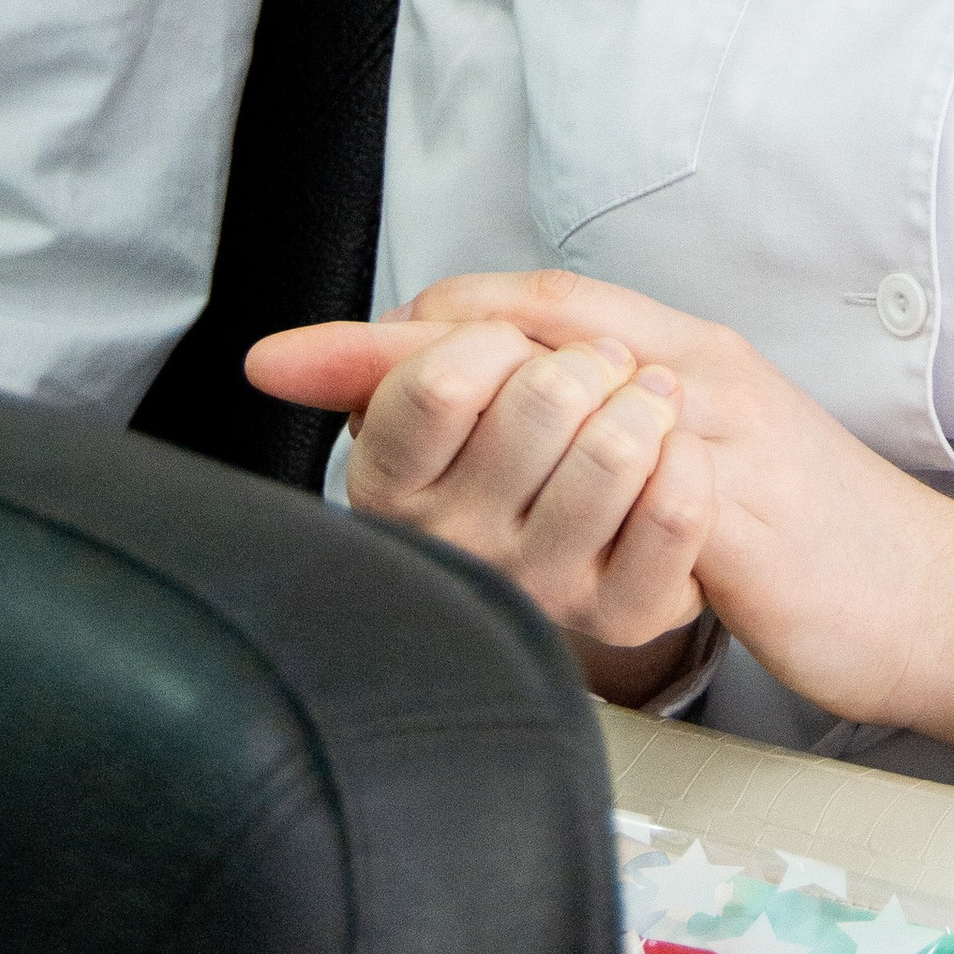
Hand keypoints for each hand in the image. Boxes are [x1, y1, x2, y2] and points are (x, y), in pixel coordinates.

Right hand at [246, 309, 709, 698]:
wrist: (621, 495)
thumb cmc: (519, 428)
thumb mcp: (438, 374)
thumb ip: (363, 356)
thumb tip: (265, 362)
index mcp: (393, 484)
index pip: (447, 379)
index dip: (498, 340)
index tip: (507, 351)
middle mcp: (457, 546)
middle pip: (544, 399)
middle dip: (584, 360)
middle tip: (587, 379)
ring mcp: (541, 586)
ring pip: (616, 447)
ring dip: (646, 400)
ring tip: (636, 410)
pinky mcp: (625, 613)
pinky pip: (676, 503)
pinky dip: (688, 453)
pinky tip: (670, 457)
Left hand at [252, 270, 953, 774]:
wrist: (931, 597)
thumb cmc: (808, 537)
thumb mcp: (696, 454)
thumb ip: (610, 421)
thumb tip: (501, 418)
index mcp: (679, 352)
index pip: (526, 305)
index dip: (407, 321)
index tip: (297, 349)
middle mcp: (693, 371)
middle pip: (528, 327)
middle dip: (410, 351)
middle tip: (312, 377)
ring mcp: (716, 434)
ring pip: (567, 380)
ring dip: (463, 404)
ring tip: (382, 438)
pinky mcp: (735, 512)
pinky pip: (629, 480)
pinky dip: (545, 482)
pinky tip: (481, 502)